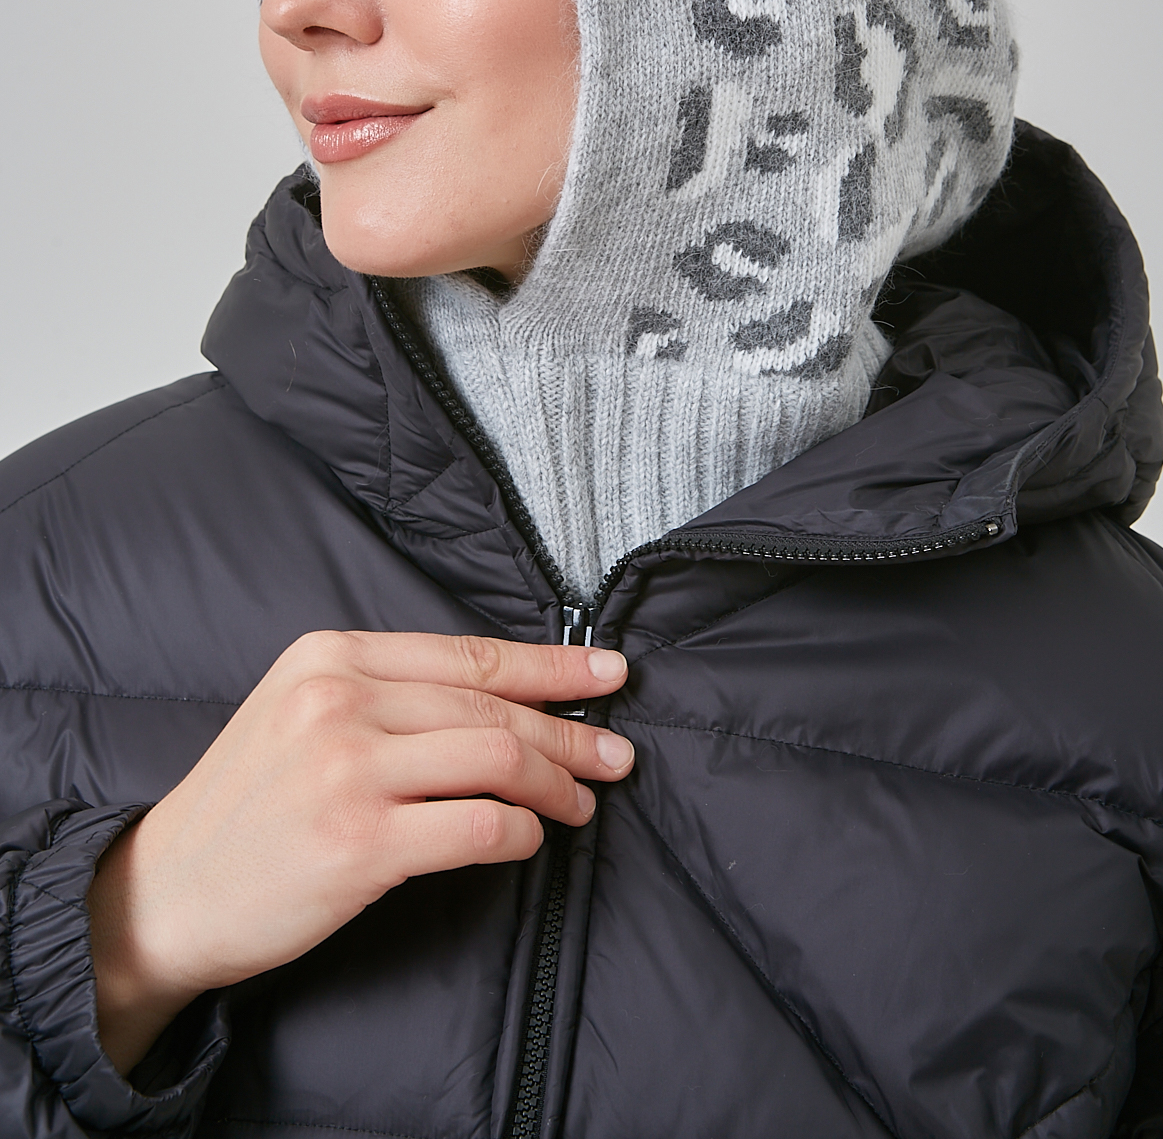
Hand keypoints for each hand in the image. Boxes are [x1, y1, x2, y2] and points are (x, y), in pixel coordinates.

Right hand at [87, 630, 631, 1073]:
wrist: (162, 893)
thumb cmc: (245, 806)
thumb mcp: (300, 712)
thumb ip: (387, 693)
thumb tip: (504, 697)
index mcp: (330, 657)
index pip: (469, 653)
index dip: (551, 664)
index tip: (607, 672)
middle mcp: (340, 700)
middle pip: (492, 705)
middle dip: (570, 732)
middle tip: (614, 756)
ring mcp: (348, 770)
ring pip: (497, 756)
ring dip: (557, 783)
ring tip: (582, 802)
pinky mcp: (359, 842)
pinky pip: (479, 825)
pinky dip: (522, 831)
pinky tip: (530, 838)